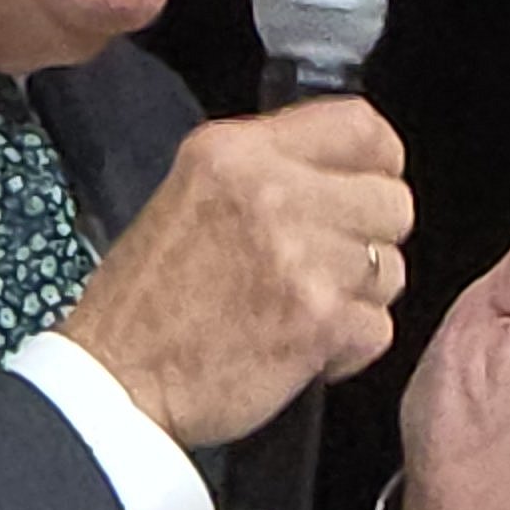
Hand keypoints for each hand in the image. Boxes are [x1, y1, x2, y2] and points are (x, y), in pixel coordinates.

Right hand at [61, 99, 412, 447]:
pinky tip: (300, 346)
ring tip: (301, 307)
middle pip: (392, 201)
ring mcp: (302, 256)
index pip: (363, 127)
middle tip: (322, 266)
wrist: (117, 382)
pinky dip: (349, 348)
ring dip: (358, 297)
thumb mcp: (191, 193)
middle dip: (368, 240)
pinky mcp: (320, 320)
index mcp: (238, 151)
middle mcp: (274, 192)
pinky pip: (379, 327)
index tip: (365, 188)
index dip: (378, 164)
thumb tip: (347, 169)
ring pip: (391, 267)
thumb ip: (268, 169)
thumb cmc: (148, 301)